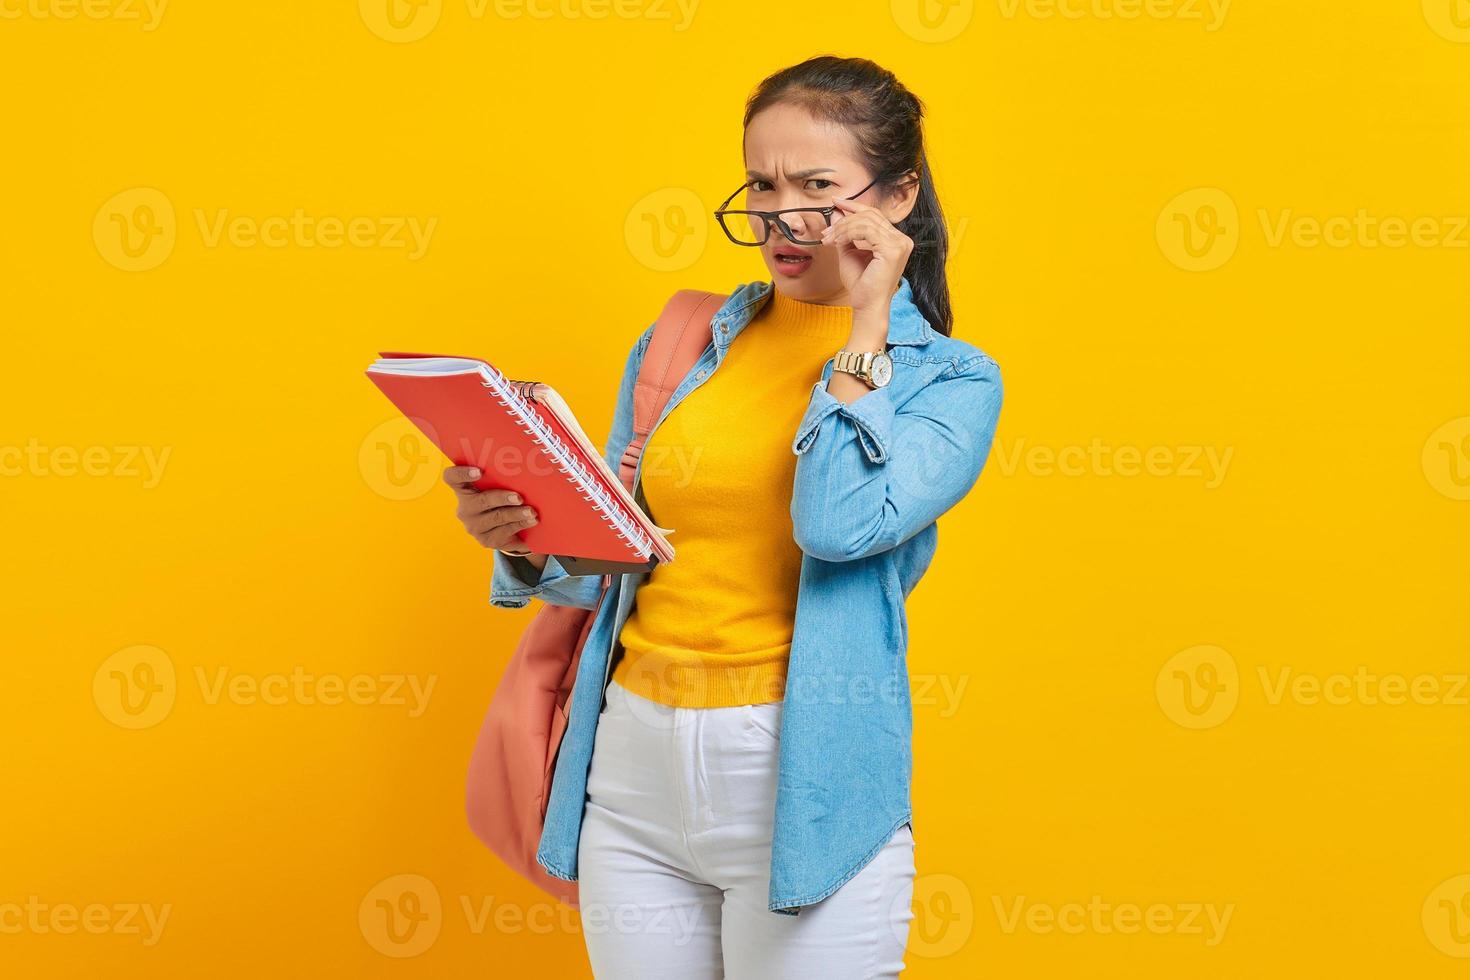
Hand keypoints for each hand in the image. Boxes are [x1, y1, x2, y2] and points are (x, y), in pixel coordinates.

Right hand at [443, 465, 540, 551]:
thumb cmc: (500, 500)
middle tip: (518, 497)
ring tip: (531, 511)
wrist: (503, 529)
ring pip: (497, 518)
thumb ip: (501, 477)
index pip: (451, 478)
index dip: (461, 473)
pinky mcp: (486, 541)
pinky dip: (520, 525)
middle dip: (501, 498)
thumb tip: (526, 459)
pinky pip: (505, 532)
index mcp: (463, 490)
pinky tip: (531, 521)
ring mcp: (474, 527)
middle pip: (482, 501)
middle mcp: (465, 509)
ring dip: (516, 514)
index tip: (479, 471)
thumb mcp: (497, 487)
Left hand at [820, 196, 912, 315]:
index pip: (875, 215)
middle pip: (870, 215)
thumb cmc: (860, 284)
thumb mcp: (849, 253)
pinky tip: (838, 243)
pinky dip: (848, 234)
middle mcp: (902, 240)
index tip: (836, 202)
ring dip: (843, 228)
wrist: (866, 305)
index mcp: (895, 240)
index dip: (854, 206)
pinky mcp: (893, 249)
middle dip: (844, 220)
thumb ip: (845, 233)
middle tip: (827, 232)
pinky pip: (866, 231)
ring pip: (866, 222)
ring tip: (830, 240)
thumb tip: (838, 212)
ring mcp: (900, 244)